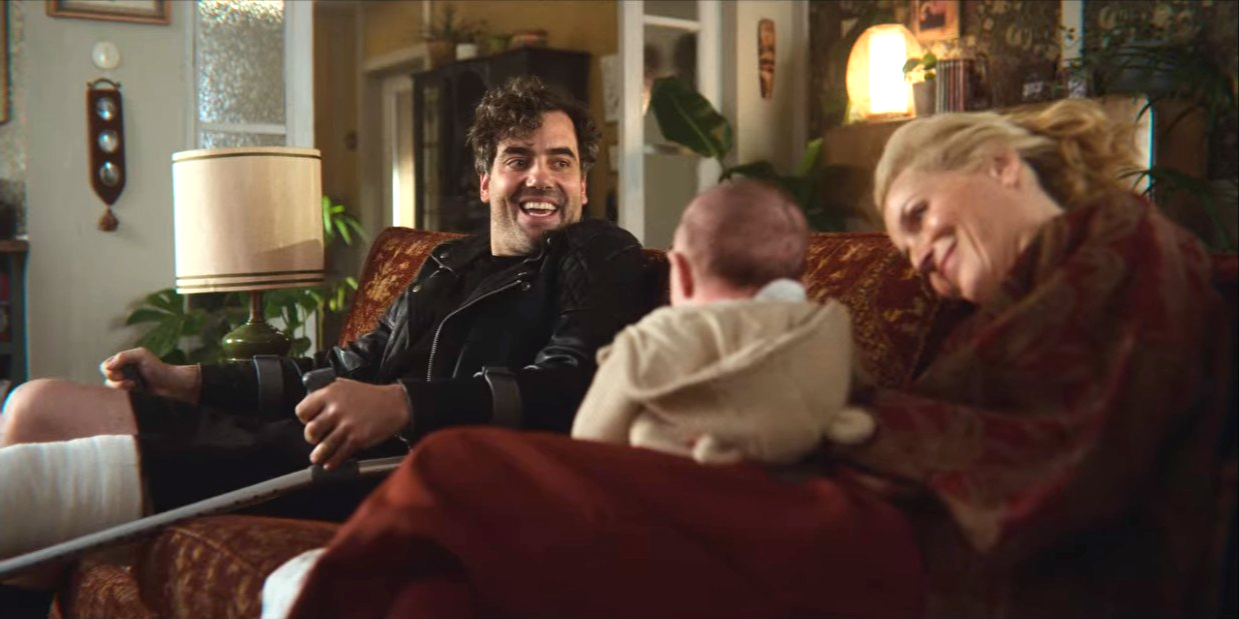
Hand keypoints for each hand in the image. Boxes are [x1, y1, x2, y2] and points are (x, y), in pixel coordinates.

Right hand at [100, 348, 200, 402]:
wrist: (169, 383)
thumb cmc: (157, 368)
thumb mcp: (141, 355)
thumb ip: (124, 356)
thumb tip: (108, 366)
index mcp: (123, 360)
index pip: (105, 366)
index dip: (110, 370)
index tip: (121, 372)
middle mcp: (122, 371)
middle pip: (106, 377)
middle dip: (115, 380)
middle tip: (127, 380)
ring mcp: (125, 382)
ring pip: (110, 387)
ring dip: (119, 387)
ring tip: (133, 385)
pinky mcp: (129, 392)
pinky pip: (117, 395)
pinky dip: (123, 392)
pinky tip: (134, 390)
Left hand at [296, 379, 410, 469]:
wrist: (396, 403)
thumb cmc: (372, 395)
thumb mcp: (345, 385)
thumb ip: (327, 393)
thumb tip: (312, 403)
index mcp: (329, 394)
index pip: (302, 411)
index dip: (304, 419)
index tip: (309, 421)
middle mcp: (335, 409)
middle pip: (310, 432)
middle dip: (313, 438)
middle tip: (318, 438)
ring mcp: (346, 425)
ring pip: (322, 448)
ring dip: (319, 456)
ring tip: (319, 457)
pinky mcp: (357, 439)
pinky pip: (338, 456)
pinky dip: (332, 462)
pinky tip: (331, 462)